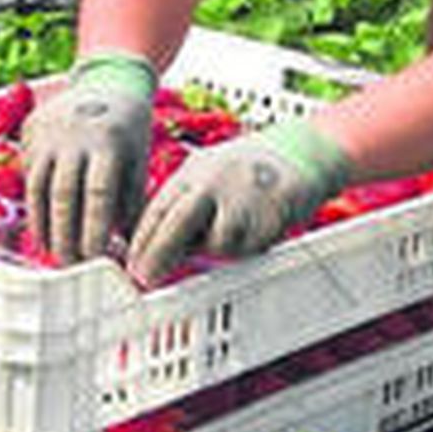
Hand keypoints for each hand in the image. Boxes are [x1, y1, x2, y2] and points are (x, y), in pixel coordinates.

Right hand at [24, 53, 156, 262]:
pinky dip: (33, 204)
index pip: (99, 193)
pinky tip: (42, 226)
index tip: (95, 258)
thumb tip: (126, 248)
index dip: (94, 228)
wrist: (107, 80)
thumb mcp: (139, 159)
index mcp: (108, 141)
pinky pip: (28, 173)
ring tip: (51, 252)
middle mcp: (74, 136)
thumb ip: (132, 201)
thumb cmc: (130, 128)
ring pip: (37, 187)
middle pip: (63, 194)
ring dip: (42, 225)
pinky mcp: (30, 132)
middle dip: (64, 235)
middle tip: (69, 264)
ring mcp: (48, 132)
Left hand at [127, 119, 351, 284]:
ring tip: (226, 231)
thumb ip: (179, 203)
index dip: (140, 241)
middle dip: (157, 256)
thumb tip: (147, 241)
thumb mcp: (204, 172)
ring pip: (214, 244)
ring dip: (210, 252)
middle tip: (144, 278)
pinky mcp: (269, 220)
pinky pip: (246, 250)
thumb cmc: (246, 167)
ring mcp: (242, 202)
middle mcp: (214, 184)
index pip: (156, 210)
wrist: (301, 152)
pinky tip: (250, 230)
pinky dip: (240, 250)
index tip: (131, 264)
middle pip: (176, 226)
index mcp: (193, 172)